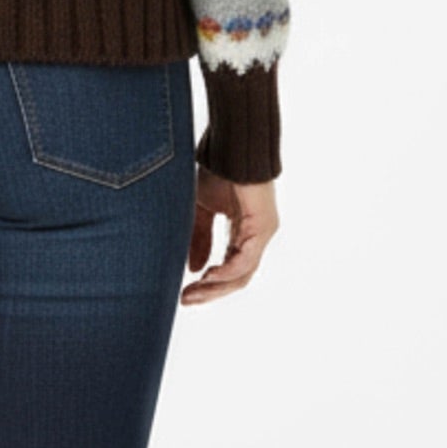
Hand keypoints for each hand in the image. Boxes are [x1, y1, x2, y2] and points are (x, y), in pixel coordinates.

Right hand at [182, 170, 277, 305]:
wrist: (231, 147)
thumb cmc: (217, 172)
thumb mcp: (200, 210)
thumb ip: (198, 239)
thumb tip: (194, 269)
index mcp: (242, 233)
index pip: (228, 268)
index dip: (207, 284)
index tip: (183, 293)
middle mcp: (255, 237)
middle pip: (236, 278)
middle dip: (210, 292)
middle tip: (185, 300)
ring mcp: (262, 233)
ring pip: (242, 274)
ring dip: (216, 287)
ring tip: (193, 293)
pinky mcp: (263, 227)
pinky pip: (245, 260)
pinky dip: (226, 272)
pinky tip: (207, 276)